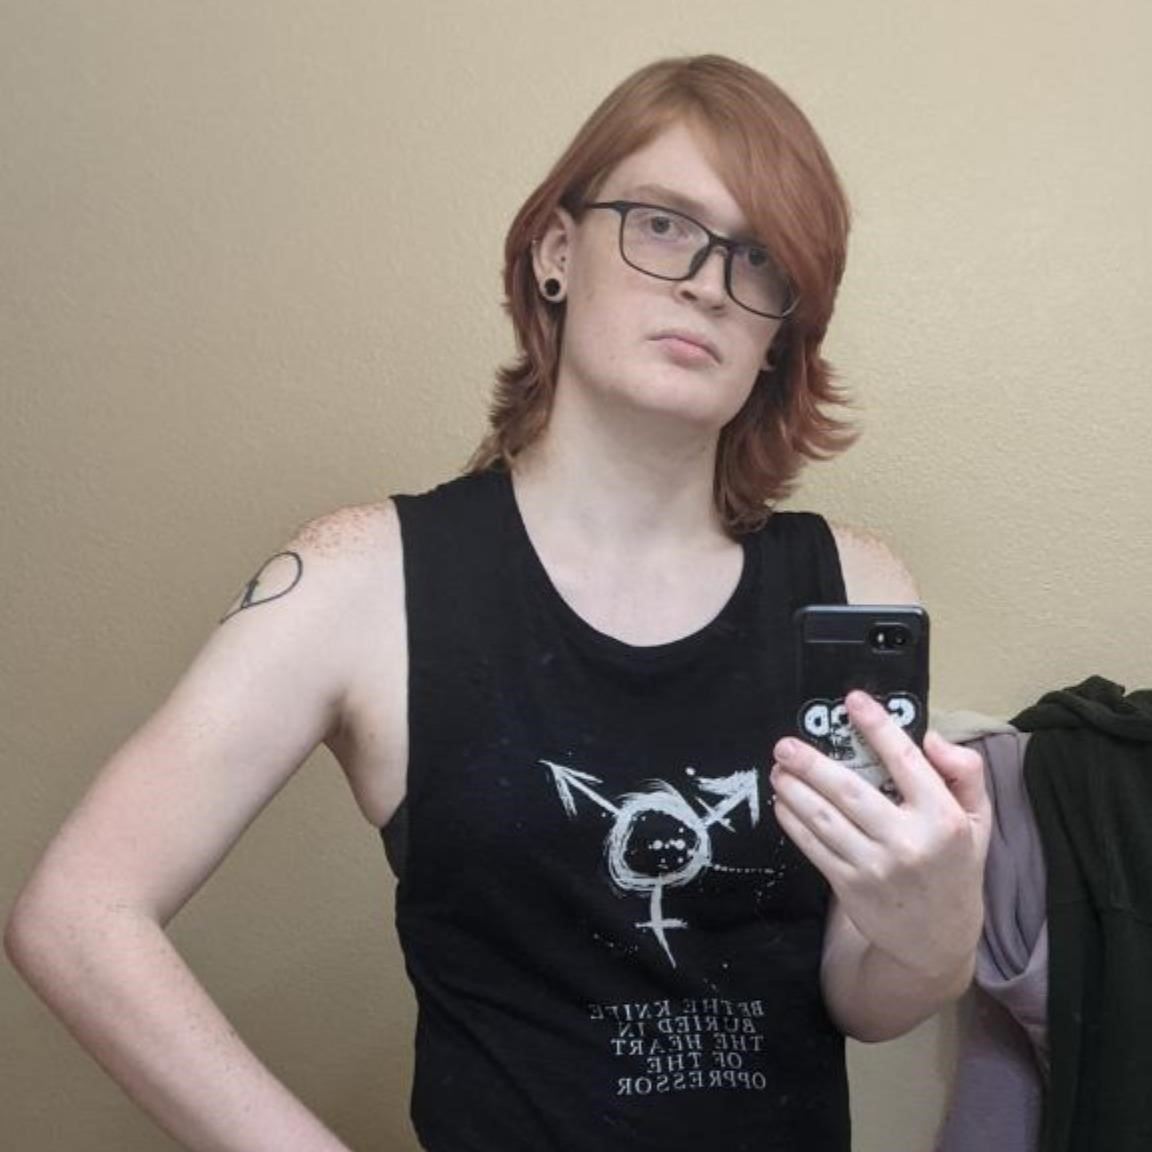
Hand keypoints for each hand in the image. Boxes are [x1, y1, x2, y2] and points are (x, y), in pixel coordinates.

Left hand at [770, 691, 990, 980]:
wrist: (938, 940)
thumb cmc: (955, 867)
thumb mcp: (978, 820)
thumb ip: (964, 773)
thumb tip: (932, 737)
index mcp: (943, 818)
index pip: (906, 763)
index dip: (878, 728)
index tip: (853, 700)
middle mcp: (908, 842)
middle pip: (851, 792)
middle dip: (812, 764)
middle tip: (785, 744)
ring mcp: (876, 866)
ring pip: (824, 819)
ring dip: (794, 791)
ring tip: (778, 768)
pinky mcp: (849, 886)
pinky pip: (813, 846)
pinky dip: (793, 822)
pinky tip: (783, 803)